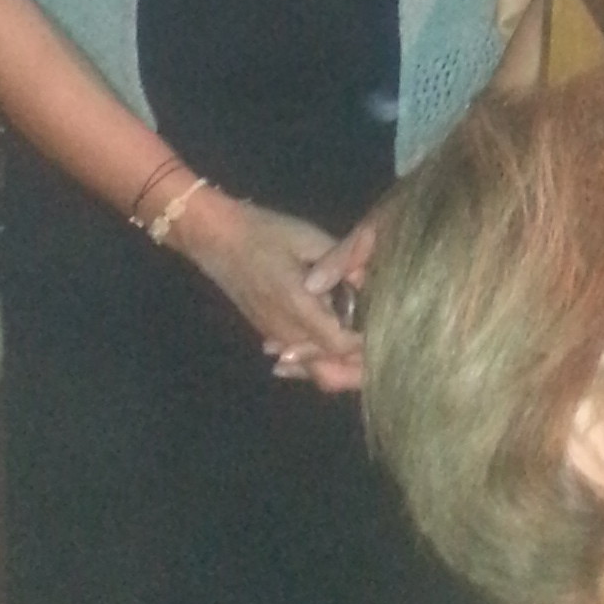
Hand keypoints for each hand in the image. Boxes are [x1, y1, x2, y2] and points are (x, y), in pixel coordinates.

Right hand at [278, 210, 380, 393]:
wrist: (215, 237)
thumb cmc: (263, 231)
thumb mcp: (307, 237)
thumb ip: (340, 260)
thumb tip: (370, 280)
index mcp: (297, 306)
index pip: (340, 344)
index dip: (366, 343)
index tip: (388, 329)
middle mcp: (285, 331)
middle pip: (328, 371)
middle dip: (356, 370)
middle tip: (384, 355)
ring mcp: (275, 337)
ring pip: (313, 371)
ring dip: (340, 367)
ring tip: (368, 355)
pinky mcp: (268, 334)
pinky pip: (299, 361)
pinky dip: (321, 361)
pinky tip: (339, 350)